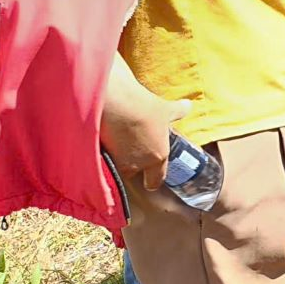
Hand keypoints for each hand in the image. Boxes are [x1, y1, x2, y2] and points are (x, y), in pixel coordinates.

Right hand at [100, 72, 188, 191]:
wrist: (112, 103)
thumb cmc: (142, 107)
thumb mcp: (164, 108)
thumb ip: (177, 111)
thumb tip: (187, 106)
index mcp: (157, 157)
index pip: (156, 180)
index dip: (153, 178)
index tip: (150, 175)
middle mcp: (136, 165)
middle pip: (134, 174)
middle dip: (133, 166)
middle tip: (131, 150)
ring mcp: (115, 163)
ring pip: (116, 167)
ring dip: (115, 157)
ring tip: (115, 139)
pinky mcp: (97, 157)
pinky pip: (101, 160)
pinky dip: (101, 152)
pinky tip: (101, 138)